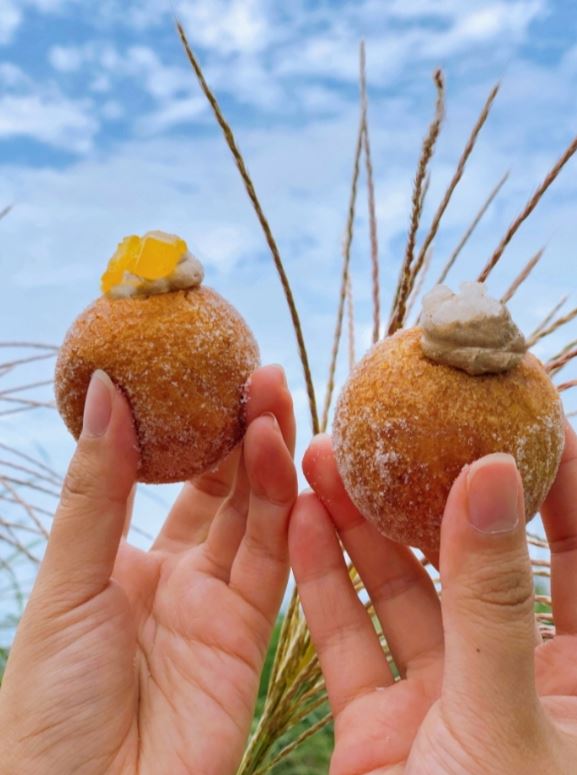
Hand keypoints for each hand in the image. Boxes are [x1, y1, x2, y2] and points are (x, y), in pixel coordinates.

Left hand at [0, 364, 296, 774]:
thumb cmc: (51, 704)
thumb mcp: (67, 582)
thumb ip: (97, 489)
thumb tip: (107, 390)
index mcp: (123, 561)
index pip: (168, 478)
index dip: (192, 428)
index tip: (206, 373)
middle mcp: (177, 577)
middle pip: (222, 490)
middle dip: (242, 432)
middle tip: (259, 374)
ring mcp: (217, 605)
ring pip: (255, 517)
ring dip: (267, 460)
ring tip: (274, 400)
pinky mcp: (251, 636)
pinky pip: (276, 563)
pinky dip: (287, 513)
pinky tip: (287, 463)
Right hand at [290, 428, 576, 773]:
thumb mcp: (502, 716)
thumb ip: (491, 599)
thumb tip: (494, 473)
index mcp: (570, 682)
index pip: (576, 557)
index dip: (559, 484)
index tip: (523, 413)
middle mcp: (503, 678)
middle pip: (465, 563)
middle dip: (427, 490)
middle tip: (400, 426)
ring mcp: (434, 700)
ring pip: (397, 592)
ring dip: (358, 524)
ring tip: (326, 456)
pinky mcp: (373, 723)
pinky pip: (347, 640)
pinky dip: (321, 581)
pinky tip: (300, 520)